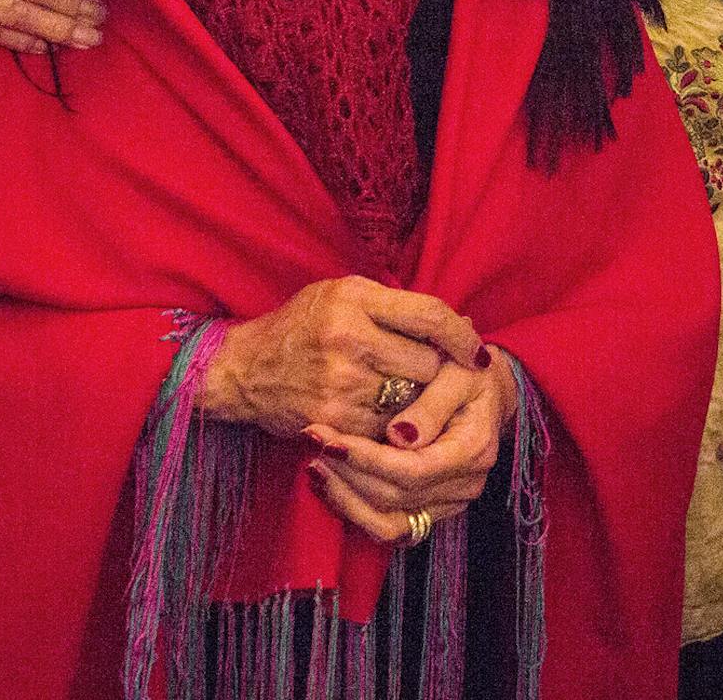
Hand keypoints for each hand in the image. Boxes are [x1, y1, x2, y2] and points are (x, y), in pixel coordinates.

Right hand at [200, 276, 485, 440]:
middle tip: (437, 377)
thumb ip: (395, 305)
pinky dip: (394, 427)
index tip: (478, 353)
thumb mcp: (341, 294)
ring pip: (412, 400)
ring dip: (418, 403)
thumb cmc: (301, 326)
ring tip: (408, 396)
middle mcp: (349, 338)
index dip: (463, 336)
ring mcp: (341, 383)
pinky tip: (386, 416)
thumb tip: (461, 323)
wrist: (243, 369)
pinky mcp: (334, 421)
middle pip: (427, 363)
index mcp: (354, 299)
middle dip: (436, 372)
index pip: (429, 315)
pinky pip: (388, 429)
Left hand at [301, 350, 514, 546]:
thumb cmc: (468, 372)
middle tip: (311, 441)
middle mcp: (465, 485)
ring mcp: (450, 502)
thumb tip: (398, 437)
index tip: (329, 440)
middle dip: (347, 474)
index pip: (412, 470)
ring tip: (314, 467)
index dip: (366, 460)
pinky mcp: (433, 509)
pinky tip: (330, 484)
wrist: (489, 391)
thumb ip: (431, 405)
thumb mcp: (457, 371)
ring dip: (346, 500)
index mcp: (472, 450)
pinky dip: (356, 510)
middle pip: (395, 498)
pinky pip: (390, 526)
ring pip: (389, 523)